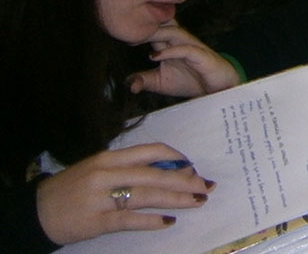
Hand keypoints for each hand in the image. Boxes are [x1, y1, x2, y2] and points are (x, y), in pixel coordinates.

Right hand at [35, 143, 213, 245]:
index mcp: (109, 157)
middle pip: (155, 174)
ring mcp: (101, 198)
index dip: (176, 157)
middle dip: (184, 179)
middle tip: (205, 185)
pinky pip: (130, 219)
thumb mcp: (98, 168)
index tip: (191, 165)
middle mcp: (107, 174)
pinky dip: (152, 220)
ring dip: (176, 198)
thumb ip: (127, 167)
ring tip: (196, 201)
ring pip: (147, 195)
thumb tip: (166, 169)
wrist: (37, 212)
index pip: (151, 151)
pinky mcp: (97, 221)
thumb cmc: (72, 188)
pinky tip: (168, 221)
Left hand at [128, 23, 239, 97]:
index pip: (157, 27)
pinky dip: (170, 51)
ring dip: (156, 33)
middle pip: (164, 25)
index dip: (141, 27)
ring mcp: (192, 47)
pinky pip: (185, 49)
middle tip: (125, 31)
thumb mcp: (161, 82)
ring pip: (174, 32)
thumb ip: (145, 79)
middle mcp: (181, 41)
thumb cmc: (191, 81)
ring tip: (138, 40)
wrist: (217, 89)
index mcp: (171, 44)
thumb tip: (126, 83)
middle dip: (145, 26)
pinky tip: (155, 56)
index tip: (121, 32)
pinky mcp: (201, 56)